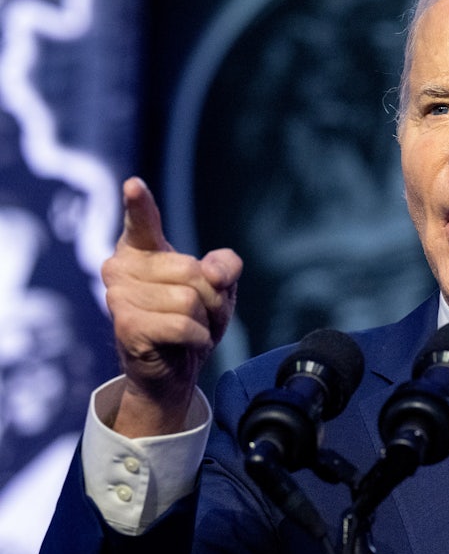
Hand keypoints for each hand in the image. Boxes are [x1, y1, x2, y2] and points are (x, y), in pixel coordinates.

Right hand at [101, 177, 242, 436]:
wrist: (174, 367)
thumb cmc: (191, 318)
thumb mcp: (219, 286)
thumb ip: (225, 266)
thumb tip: (212, 271)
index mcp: (140, 249)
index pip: (141, 221)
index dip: (139, 204)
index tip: (134, 186)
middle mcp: (120, 267)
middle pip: (192, 270)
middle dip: (211, 297)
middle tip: (199, 314)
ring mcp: (118, 297)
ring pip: (190, 300)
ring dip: (204, 320)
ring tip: (190, 329)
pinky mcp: (126, 326)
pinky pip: (184, 325)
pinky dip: (197, 338)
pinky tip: (186, 343)